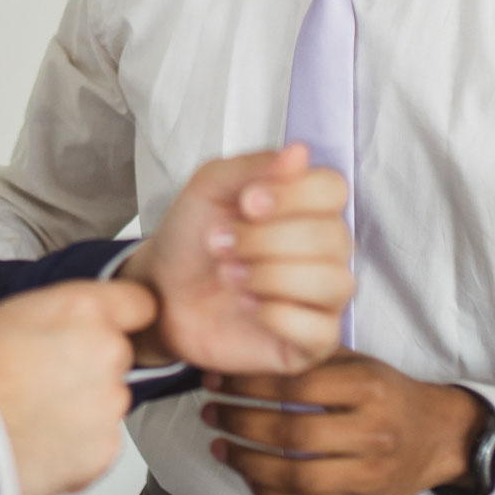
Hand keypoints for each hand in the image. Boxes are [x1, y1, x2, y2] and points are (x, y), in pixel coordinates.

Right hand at [0, 279, 156, 494]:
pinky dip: (78, 446)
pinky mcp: (105, 449)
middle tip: (47, 379)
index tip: (112, 327)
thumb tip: (92, 318)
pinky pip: (101, 442)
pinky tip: (41, 439)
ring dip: (84, 407)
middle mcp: (107, 351)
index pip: (141, 302)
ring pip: (109, 400)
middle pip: (119, 356)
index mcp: (84, 309)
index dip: (124, 317)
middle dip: (93, 367)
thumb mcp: (16, 312)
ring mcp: (109, 403)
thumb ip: (68, 311)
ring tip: (36, 412)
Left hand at [119, 144, 351, 374]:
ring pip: (333, 283)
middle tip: (221, 243)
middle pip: (333, 237)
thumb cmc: (191, 237)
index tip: (247, 203)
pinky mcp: (312, 341)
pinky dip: (277, 315)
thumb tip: (299, 152)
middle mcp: (324, 250)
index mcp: (306, 207)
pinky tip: (246, 306)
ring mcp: (322, 298)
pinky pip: (320, 329)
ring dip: (271, 276)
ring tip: (229, 274)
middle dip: (267, 240)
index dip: (293, 195)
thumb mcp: (208, 188)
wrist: (161, 292)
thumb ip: (252, 167)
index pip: (333, 189)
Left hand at [204, 350, 486, 494]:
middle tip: (211, 413)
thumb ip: (310, 360)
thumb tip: (247, 354)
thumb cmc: (387, 394)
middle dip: (240, 423)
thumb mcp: (358, 363)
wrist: (437, 436)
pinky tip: (252, 479)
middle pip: (292, 434)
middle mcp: (374, 434)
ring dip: (248, 464)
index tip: (217, 380)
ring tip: (222, 448)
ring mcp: (371, 476)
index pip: (296, 386)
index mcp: (369, 389)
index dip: (248, 384)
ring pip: (297, 477)